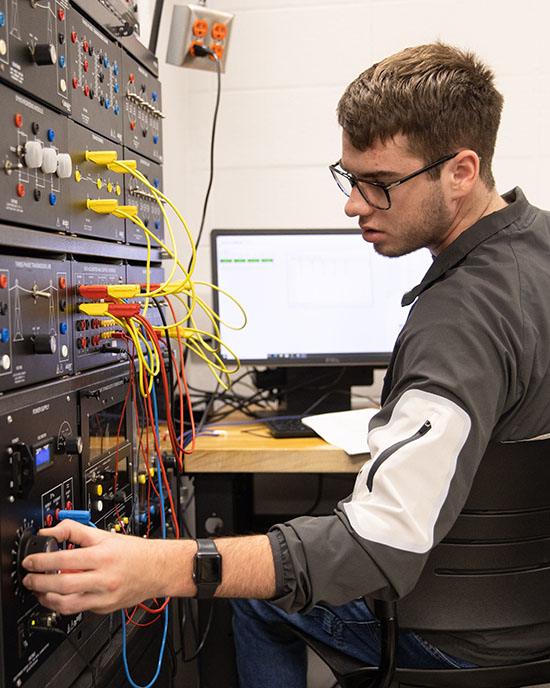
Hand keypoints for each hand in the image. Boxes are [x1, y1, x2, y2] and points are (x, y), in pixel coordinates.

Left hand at [21, 520, 193, 614]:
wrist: (159, 569)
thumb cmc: (134, 551)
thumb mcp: (104, 534)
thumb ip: (75, 531)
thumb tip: (51, 531)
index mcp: (102, 556)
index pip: (64, 560)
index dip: (41, 561)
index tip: (30, 561)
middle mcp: (103, 578)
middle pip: (62, 586)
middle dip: (38, 583)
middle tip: (28, 579)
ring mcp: (104, 597)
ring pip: (67, 605)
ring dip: (47, 599)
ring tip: (40, 592)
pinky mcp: (104, 608)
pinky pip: (80, 609)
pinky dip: (66, 603)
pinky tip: (62, 595)